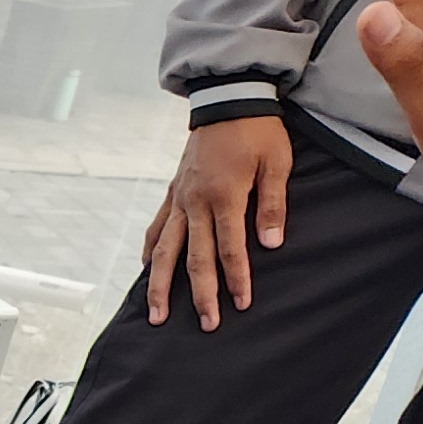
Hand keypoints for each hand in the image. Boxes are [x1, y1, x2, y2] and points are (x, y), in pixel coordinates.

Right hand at [141, 114, 292, 331]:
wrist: (228, 99)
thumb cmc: (258, 131)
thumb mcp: (277, 163)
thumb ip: (271, 205)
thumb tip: (271, 244)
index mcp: (224, 195)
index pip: (230, 247)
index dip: (237, 278)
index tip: (242, 303)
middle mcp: (195, 202)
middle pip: (194, 258)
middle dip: (200, 294)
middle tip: (207, 324)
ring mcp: (179, 199)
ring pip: (164, 250)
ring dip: (160, 285)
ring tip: (158, 314)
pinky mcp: (173, 193)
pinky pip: (157, 228)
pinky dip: (150, 252)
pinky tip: (145, 270)